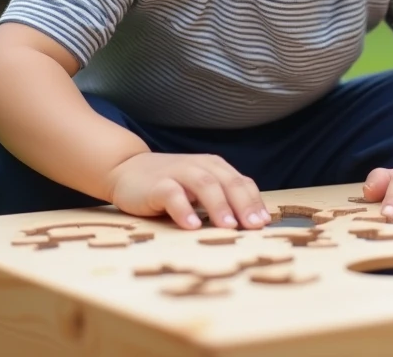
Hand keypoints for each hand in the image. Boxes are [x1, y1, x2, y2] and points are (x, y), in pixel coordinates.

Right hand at [106, 152, 270, 230]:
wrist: (127, 169)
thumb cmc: (171, 184)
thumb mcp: (200, 187)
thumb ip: (221, 198)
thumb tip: (250, 224)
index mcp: (215, 168)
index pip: (241, 183)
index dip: (255, 202)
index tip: (265, 223)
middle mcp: (200, 167)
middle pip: (228, 182)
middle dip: (244, 204)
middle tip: (254, 226)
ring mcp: (178, 173)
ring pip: (204, 185)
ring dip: (218, 205)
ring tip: (228, 226)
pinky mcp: (156, 185)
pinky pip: (172, 195)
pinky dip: (183, 209)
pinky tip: (192, 225)